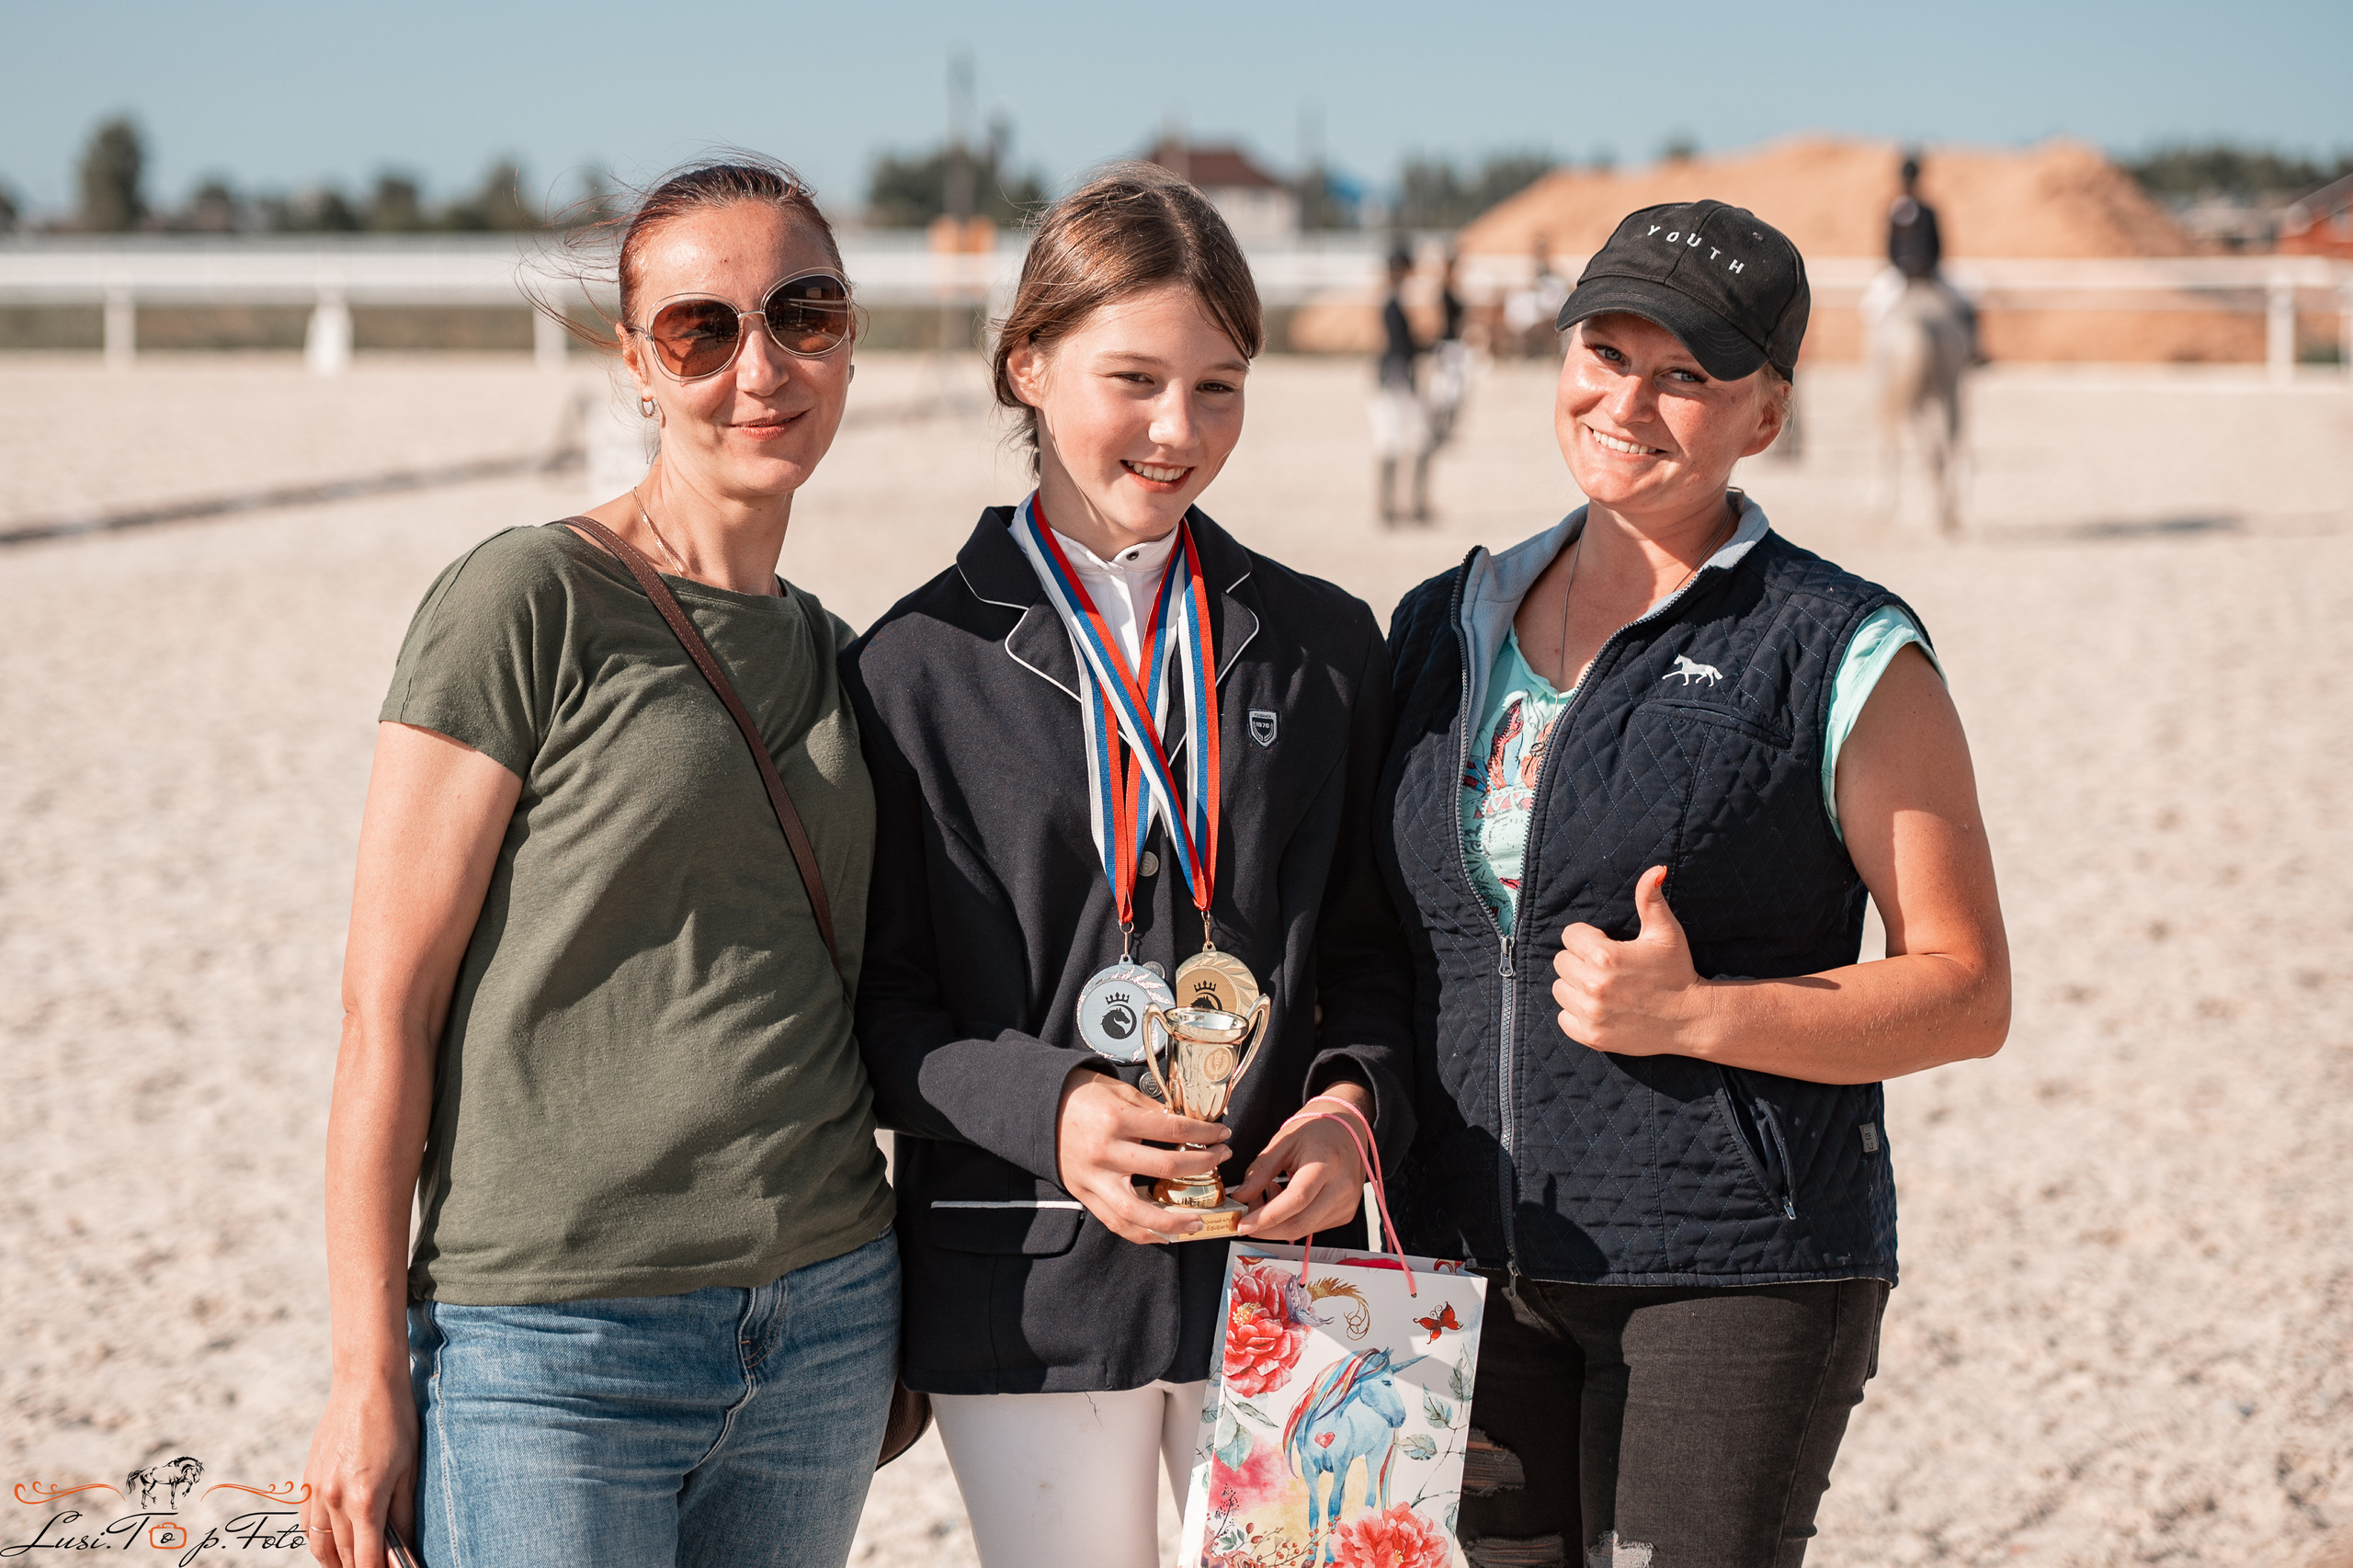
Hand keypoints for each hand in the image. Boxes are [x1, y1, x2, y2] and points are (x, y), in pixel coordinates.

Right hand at [301, 1366, 416, 1566]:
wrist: (364, 1384)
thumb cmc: (395, 1423)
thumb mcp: (408, 1471)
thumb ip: (402, 1516)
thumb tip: (403, 1550)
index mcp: (364, 1500)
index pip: (364, 1559)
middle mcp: (334, 1500)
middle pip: (342, 1555)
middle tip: (376, 1567)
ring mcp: (317, 1491)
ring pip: (320, 1545)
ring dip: (335, 1561)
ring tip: (353, 1563)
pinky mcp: (308, 1481)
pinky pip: (308, 1525)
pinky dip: (320, 1540)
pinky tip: (336, 1541)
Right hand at [1055, 1067, 1231, 1244]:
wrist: (1038, 1109)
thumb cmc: (1081, 1096)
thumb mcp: (1119, 1091)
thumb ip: (1150, 1111)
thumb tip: (1185, 1127)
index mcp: (1116, 1119)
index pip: (1172, 1129)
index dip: (1203, 1132)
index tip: (1222, 1133)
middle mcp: (1106, 1151)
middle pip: (1166, 1166)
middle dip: (1201, 1164)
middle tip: (1221, 1158)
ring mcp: (1093, 1178)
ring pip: (1137, 1210)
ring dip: (1173, 1219)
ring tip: (1197, 1221)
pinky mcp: (1084, 1194)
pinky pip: (1115, 1222)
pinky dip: (1140, 1233)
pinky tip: (1162, 1235)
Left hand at [1231, 1083, 1371, 1239]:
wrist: (1347, 1129)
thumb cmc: (1315, 1130)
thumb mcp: (1283, 1142)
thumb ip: (1260, 1171)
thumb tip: (1240, 1197)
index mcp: (1326, 1163)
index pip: (1296, 1199)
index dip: (1267, 1217)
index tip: (1243, 1224)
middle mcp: (1342, 1187)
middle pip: (1299, 1224)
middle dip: (1266, 1228)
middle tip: (1246, 1216)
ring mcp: (1347, 1204)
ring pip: (1304, 1230)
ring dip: (1277, 1223)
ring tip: (1270, 1193)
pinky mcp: (1346, 1214)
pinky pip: (1312, 1227)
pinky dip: (1292, 1220)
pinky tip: (1287, 1198)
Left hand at [1552, 865, 1712, 1056]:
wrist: (1691, 1019)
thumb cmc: (1677, 971)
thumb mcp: (1665, 932)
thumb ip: (1650, 898)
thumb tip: (1655, 869)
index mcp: (1605, 956)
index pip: (1569, 936)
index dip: (1588, 938)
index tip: (1606, 945)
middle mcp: (1593, 986)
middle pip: (1561, 961)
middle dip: (1580, 960)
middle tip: (1606, 968)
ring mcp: (1591, 1014)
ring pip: (1559, 988)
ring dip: (1575, 986)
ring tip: (1602, 987)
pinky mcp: (1591, 1036)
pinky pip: (1563, 1018)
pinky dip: (1576, 1013)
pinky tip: (1599, 1008)